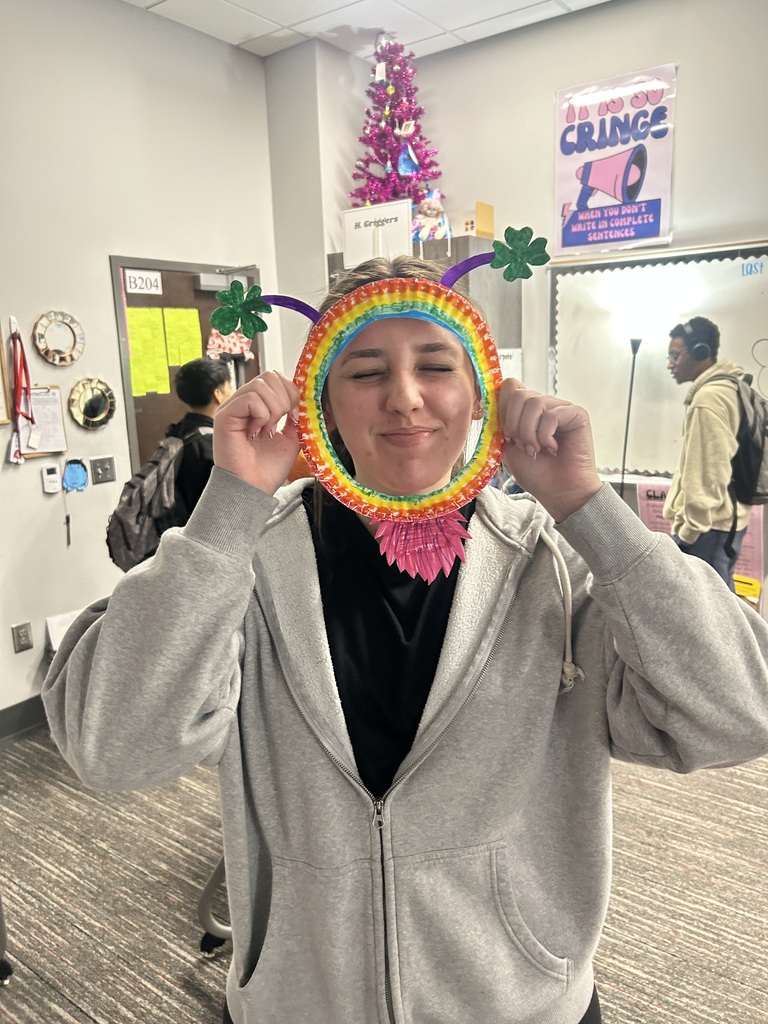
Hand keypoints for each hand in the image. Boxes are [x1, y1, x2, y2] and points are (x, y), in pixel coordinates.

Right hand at [213, 371, 300, 494]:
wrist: (254, 488)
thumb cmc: (267, 468)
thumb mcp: (291, 438)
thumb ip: (296, 417)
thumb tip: (304, 400)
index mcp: (256, 406)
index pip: (275, 378)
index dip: (291, 392)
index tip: (293, 416)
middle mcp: (242, 403)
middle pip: (270, 376)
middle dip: (284, 399)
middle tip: (279, 424)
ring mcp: (232, 407)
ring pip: (261, 385)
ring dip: (273, 410)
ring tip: (267, 430)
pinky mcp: (225, 415)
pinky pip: (251, 398)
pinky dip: (262, 415)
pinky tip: (256, 432)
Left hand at [498, 378, 602, 521]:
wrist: (559, 492)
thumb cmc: (536, 473)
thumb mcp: (508, 446)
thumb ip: (501, 422)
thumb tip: (495, 398)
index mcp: (527, 410)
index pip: (509, 387)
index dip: (502, 408)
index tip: (506, 434)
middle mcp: (544, 404)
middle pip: (518, 393)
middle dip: (514, 424)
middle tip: (523, 446)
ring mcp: (561, 407)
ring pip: (533, 402)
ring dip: (529, 432)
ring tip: (537, 450)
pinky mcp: (577, 414)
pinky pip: (551, 415)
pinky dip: (545, 436)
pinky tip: (553, 449)